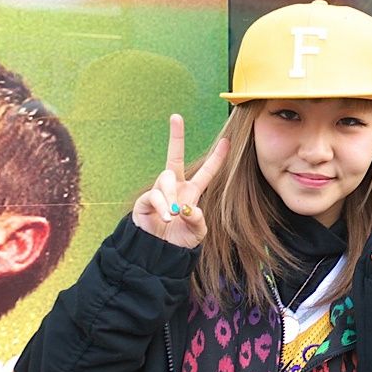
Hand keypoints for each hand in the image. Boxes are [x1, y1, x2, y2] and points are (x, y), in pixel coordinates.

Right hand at [131, 114, 229, 247]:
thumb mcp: (197, 232)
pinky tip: (166, 218)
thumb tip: (188, 209)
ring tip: (172, 216)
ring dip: (170, 196)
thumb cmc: (180, 241)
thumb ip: (198, 221)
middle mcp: (175, 187)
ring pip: (165, 179)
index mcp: (192, 192)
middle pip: (175, 157)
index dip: (217, 158)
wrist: (159, 254)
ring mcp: (159, 192)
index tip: (227, 142)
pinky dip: (161, 206)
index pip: (207, 172)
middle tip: (176, 117)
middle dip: (176, 136)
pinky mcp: (145, 200)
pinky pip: (153, 195)